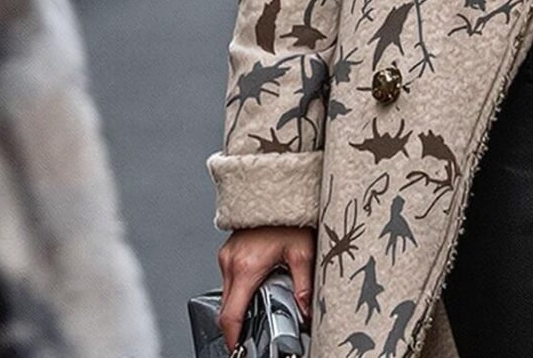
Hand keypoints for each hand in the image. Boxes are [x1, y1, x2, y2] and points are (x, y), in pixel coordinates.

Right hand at [216, 226, 313, 348]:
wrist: (277, 189)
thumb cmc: (289, 216)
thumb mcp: (303, 252)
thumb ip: (304, 285)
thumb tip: (305, 310)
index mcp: (246, 267)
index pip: (231, 315)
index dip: (233, 337)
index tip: (238, 349)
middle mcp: (231, 263)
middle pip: (227, 308)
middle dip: (238, 325)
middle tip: (254, 335)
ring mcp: (227, 256)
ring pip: (228, 294)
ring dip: (240, 306)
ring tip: (262, 310)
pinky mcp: (229, 252)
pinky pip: (230, 280)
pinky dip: (241, 290)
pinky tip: (259, 288)